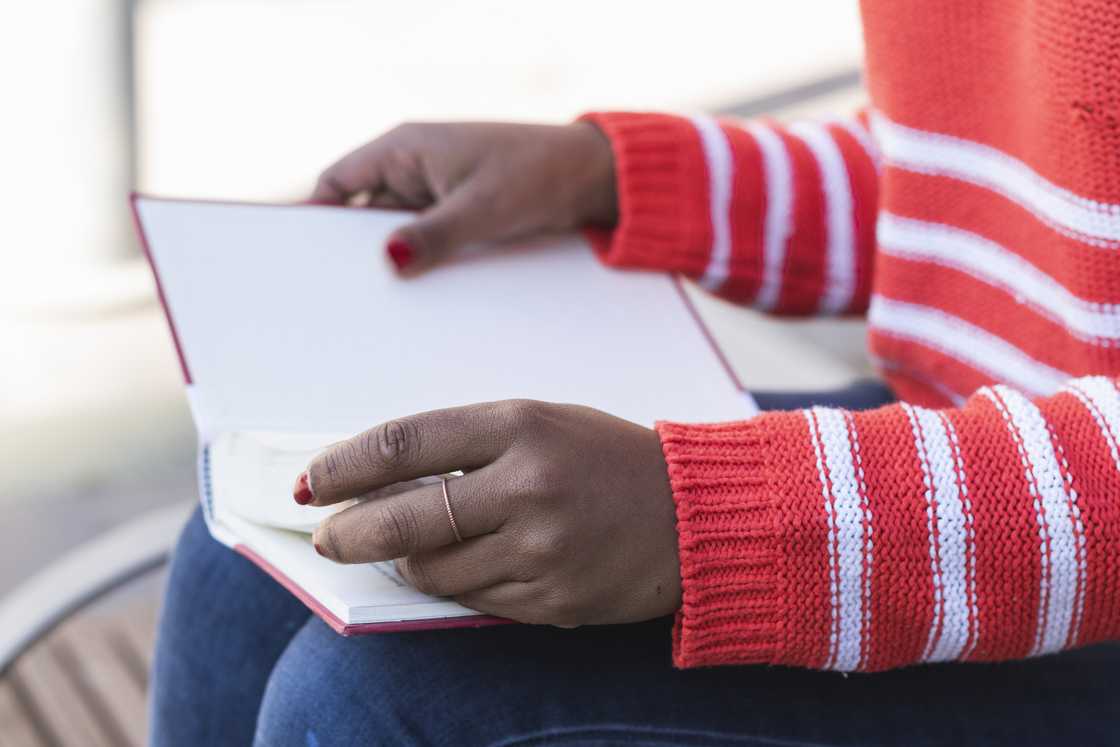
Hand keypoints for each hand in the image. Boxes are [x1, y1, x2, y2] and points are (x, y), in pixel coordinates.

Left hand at [295, 400, 680, 626]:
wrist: (694, 513)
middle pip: (406, 520)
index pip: (406, 444)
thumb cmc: (608, 459)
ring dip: (407, 563)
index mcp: (522, 426)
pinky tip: (467, 566)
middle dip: (350, 533)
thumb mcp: (542, 424)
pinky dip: (457, 585)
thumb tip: (380, 484)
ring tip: (406, 551)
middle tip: (326, 537)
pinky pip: (475, 601)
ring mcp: (543, 550)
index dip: (345, 465)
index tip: (314, 481)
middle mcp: (529, 487)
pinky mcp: (554, 601)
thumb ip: (467, 447)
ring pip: (434, 571)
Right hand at [310, 122, 617, 274]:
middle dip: (353, 251)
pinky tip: (415, 298)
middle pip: (362, 214)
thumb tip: (389, 261)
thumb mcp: (481, 209)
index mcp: (405, 149)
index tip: (302, 259)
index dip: (314, 216)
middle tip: (339, 295)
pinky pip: (425, 242)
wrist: (591, 178)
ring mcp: (434, 193)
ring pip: (396, 232)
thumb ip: (433, 235)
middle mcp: (413, 168)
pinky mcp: (457, 216)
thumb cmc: (536, 174)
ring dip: (392, 261)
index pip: (338, 182)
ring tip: (375, 305)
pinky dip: (420, 264)